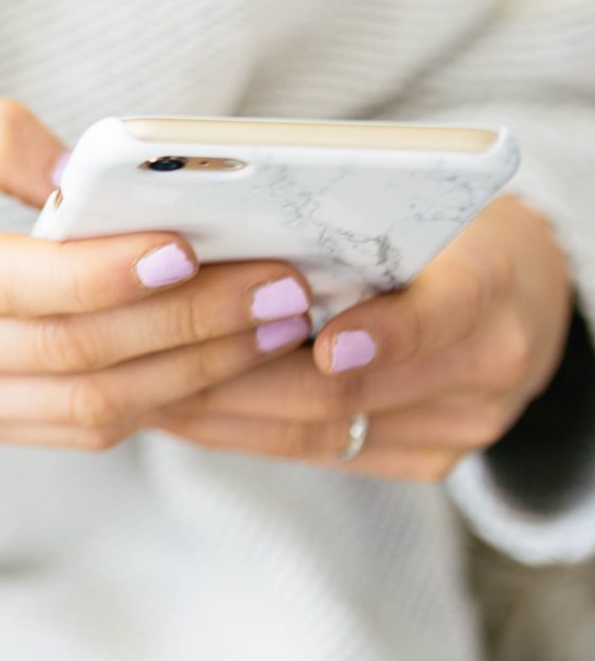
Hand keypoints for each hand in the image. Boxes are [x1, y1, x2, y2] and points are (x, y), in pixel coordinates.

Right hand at [0, 76, 317, 452]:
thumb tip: (80, 172)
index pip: (1, 283)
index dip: (101, 273)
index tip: (186, 242)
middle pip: (64, 357)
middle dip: (186, 325)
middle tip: (277, 284)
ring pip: (85, 409)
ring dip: (193, 373)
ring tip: (271, 322)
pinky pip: (79, 429)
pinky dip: (161, 399)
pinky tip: (218, 355)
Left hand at [139, 195, 576, 480]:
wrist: (517, 289)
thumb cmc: (436, 226)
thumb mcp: (413, 203)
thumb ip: (343, 220)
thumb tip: (225, 226)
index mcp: (491, 281)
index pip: (444, 311)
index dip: (385, 334)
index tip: (328, 341)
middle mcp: (491, 364)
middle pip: (352, 388)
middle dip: (242, 375)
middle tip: (157, 358)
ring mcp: (463, 423)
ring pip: (324, 431)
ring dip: (224, 410)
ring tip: (144, 384)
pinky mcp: (431, 458)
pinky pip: (323, 453)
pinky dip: (244, 430)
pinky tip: (181, 410)